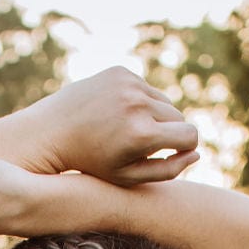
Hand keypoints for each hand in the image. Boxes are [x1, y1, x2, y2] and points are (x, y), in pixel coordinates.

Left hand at [36, 66, 198, 184]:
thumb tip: (196, 153)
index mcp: (142, 134)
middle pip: (179, 117)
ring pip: (164, 101)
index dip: (186, 147)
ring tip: (131, 132)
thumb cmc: (92, 163)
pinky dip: (139, 101)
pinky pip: (146, 88)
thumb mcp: (130, 177)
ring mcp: (129, 84)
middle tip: (148, 146)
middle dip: (170, 132)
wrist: (52, 132)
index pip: (190, 135)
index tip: (175, 153)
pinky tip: (118, 114)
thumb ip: (168, 170)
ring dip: (155, 116)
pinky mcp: (121, 71)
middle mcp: (138, 104)